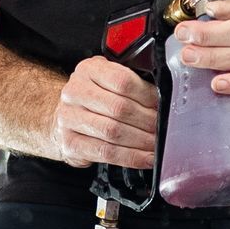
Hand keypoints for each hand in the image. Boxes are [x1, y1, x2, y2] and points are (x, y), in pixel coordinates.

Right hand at [49, 54, 158, 168]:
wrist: (65, 118)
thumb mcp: (108, 80)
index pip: (123, 80)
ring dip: (141, 141)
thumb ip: (132, 83)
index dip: (147, 95)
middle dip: (148, 121)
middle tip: (164, 129)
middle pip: (120, 108)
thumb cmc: (94, 99)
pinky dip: (131, 157)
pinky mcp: (70, 143)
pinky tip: (146, 158)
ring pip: (114, 132)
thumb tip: (163, 99)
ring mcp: (69, 118)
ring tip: (157, 144)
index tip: (163, 105)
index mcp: (89, 70)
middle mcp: (75, 92)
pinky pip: (107, 153)